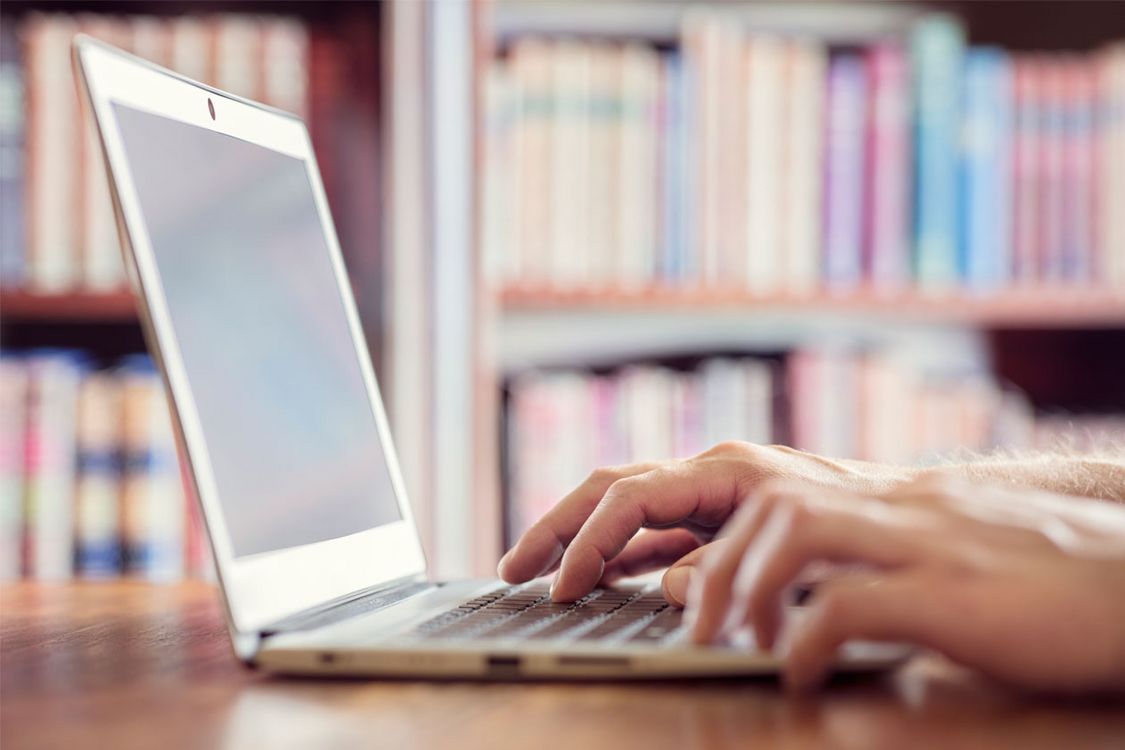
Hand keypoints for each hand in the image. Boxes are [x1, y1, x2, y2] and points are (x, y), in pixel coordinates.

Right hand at [497, 441, 911, 601]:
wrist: (908, 518)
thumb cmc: (864, 526)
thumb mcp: (798, 550)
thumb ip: (730, 566)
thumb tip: (669, 586)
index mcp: (725, 471)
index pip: (631, 497)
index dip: (589, 542)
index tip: (561, 586)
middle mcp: (709, 476)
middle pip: (610, 490)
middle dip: (557, 528)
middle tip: (512, 569)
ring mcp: (711, 498)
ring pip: (625, 511)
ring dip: (578, 541)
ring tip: (534, 573)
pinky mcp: (718, 522)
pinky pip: (652, 535)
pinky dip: (617, 556)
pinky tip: (594, 579)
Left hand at [686, 476, 1124, 692]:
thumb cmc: (1057, 586)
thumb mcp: (959, 561)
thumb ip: (893, 564)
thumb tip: (823, 597)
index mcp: (905, 504)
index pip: (788, 495)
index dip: (733, 541)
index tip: (710, 592)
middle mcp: (908, 511)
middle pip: (775, 504)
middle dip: (722, 564)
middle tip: (705, 625)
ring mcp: (931, 545)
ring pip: (797, 530)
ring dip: (752, 587)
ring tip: (744, 644)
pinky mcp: (958, 595)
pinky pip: (853, 603)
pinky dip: (808, 640)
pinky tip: (802, 675)